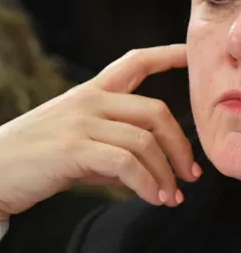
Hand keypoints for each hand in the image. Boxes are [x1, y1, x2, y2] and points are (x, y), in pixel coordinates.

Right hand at [0, 44, 200, 218]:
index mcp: (92, 92)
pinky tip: (153, 198)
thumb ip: (116, 144)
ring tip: (172, 196)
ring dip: (165, 173)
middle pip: (155, 111)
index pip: (136, 63)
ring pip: (144, 141)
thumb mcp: (80, 140)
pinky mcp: (73, 149)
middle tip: (191, 173)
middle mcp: (89, 100)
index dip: (167, 55)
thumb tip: (154, 168)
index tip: (190, 55)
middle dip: (180, 144)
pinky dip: (147, 184)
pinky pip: (126, 164)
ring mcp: (81, 122)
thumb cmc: (37, 158)